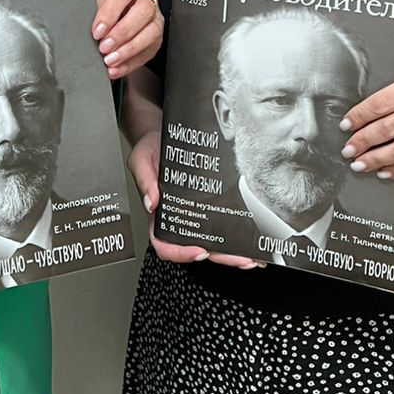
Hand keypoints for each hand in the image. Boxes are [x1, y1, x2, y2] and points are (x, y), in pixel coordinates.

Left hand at [93, 0, 163, 79]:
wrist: (115, 21)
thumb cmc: (107, 11)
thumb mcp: (97, 8)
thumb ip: (92, 16)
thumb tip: (78, 30)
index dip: (110, 13)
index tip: (97, 31)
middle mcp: (147, 1)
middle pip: (143, 12)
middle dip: (122, 33)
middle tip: (104, 47)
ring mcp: (155, 20)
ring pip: (151, 33)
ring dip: (128, 50)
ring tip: (110, 60)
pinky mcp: (156, 41)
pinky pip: (148, 53)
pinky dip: (130, 64)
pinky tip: (116, 68)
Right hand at [127, 129, 261, 270]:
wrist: (164, 135)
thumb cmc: (151, 150)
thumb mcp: (141, 159)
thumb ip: (144, 180)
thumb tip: (151, 201)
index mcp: (158, 215)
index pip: (165, 243)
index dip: (180, 252)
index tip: (197, 251)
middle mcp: (178, 218)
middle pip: (196, 248)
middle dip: (219, 256)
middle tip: (239, 259)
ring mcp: (195, 213)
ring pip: (212, 241)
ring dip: (231, 251)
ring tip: (251, 256)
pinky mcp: (209, 204)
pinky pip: (221, 224)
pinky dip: (235, 235)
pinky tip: (250, 238)